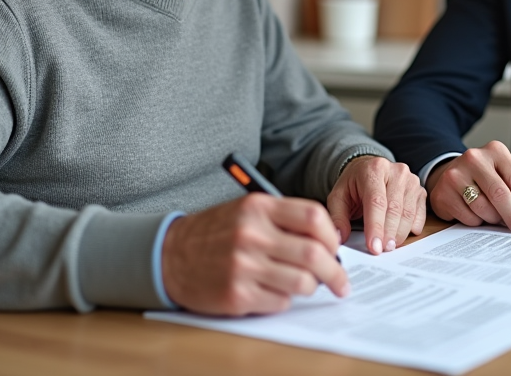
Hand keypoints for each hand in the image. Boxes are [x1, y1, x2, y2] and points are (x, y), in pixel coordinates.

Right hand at [161, 193, 346, 315]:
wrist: (169, 255)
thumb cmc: (215, 232)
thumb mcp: (246, 211)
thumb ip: (284, 220)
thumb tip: (327, 242)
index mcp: (258, 208)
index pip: (313, 217)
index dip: (332, 236)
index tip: (336, 249)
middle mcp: (252, 235)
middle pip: (314, 254)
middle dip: (336, 272)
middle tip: (341, 282)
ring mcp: (244, 266)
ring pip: (302, 282)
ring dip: (312, 288)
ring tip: (307, 286)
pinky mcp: (237, 295)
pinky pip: (280, 301)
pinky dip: (285, 299)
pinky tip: (274, 291)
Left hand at [326, 155, 425, 253]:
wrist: (370, 170)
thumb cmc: (354, 185)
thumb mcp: (338, 197)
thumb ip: (338, 217)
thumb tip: (340, 237)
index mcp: (374, 169)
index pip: (376, 201)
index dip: (375, 226)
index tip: (374, 247)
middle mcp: (396, 171)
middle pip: (395, 208)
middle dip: (388, 233)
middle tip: (382, 250)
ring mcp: (410, 180)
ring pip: (408, 213)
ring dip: (399, 233)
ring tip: (389, 246)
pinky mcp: (420, 190)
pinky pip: (420, 213)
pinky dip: (412, 227)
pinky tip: (401, 235)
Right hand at [426, 141, 510, 233]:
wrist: (450, 174)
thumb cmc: (484, 178)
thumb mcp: (504, 175)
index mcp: (495, 151)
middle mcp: (474, 158)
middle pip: (500, 194)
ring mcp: (455, 175)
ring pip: (483, 208)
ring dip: (494, 219)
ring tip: (494, 217)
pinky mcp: (442, 192)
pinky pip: (468, 217)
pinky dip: (476, 221)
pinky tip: (476, 214)